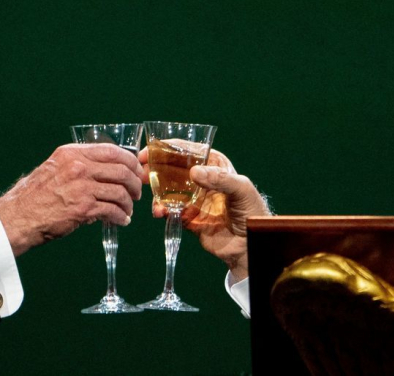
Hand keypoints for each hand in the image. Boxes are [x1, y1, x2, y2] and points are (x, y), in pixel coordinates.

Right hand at [0, 143, 143, 255]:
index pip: (112, 150)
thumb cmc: (35, 195)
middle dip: (134, 183)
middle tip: (136, 193)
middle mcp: (78, 166)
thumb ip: (79, 164)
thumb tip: (106, 168)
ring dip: (128, 203)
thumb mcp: (55, 167)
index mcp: (72, 153)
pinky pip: (112, 210)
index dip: (130, 161)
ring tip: (128, 210)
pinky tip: (121, 221)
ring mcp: (81, 187)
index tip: (135, 171)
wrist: (17, 217)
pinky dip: (120, 217)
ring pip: (120, 191)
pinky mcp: (83, 208)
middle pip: (121, 170)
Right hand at [138, 147, 269, 280]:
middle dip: (155, 168)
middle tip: (141, 171)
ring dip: (155, 191)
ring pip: (167, 189)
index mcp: (215, 165)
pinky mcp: (188, 217)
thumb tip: (194, 172)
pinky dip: (161, 209)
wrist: (251, 246)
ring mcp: (193, 198)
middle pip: (173, 168)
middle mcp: (202, 179)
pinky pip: (170, 210)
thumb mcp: (241, 189)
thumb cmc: (253, 212)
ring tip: (148, 195)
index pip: (189, 151)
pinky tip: (159, 212)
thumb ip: (220, 179)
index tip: (150, 149)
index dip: (168, 148)